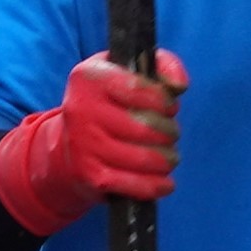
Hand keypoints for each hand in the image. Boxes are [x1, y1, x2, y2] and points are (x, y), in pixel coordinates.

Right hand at [0, 50, 187, 235]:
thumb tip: (180, 85)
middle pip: (146, 127)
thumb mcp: (128, 71)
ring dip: (167, 160)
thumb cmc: (109, 103)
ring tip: (169, 156)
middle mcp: (80, 109)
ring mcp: (83, 145)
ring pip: (144, 158)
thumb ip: (163, 65)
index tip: (168, 108)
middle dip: (170, 132)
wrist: (70, 145)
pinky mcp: (90, 176)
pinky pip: (134, 184)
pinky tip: (165, 182)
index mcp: (89, 77)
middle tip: (170, 134)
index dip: (165, 102)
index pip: (140, 89)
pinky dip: (157, 185)